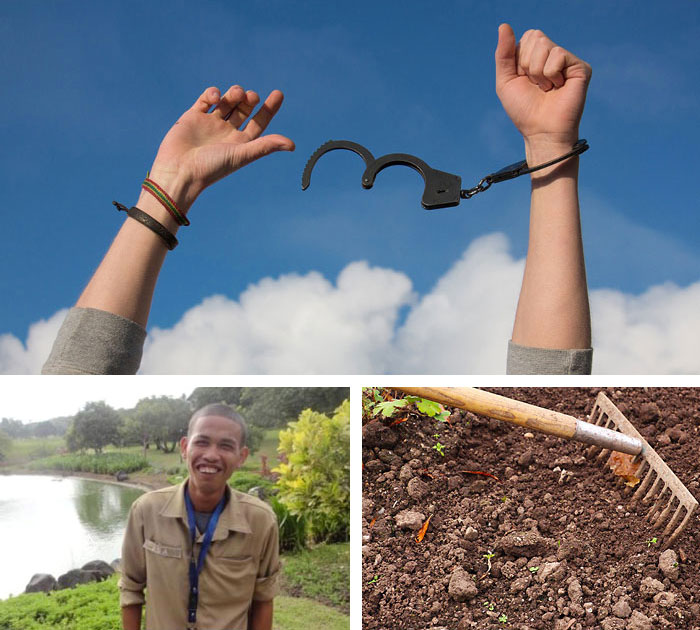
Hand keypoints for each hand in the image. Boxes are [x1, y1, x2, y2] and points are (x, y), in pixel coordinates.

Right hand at [148, 86, 294, 210]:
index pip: (259, 123)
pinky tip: (216, 97)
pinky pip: (206, 99)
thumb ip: (266, 147)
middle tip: (252, 97)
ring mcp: (210, 124)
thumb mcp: (242, 155)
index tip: (278, 93)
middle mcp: (227, 133)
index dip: (270, 109)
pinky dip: (213, 93)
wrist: (180, 171)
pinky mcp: (193, 117)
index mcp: (241, 143)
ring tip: (237, 94)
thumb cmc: (212, 168)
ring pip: (227, 102)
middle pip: (243, 109)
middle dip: (250, 99)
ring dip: (234, 94)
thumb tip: (292, 145)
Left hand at [495, 24, 590, 155]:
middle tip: (536, 85)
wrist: (540, 131)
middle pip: (535, 37)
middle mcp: (553, 55)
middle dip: (527, 64)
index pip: (526, 37)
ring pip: (544, 45)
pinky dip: (550, 74)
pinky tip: (557, 87)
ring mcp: (567, 61)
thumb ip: (503, 54)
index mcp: (536, 56)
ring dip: (538, 72)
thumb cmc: (524, 110)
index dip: (519, 60)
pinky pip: (557, 55)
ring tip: (546, 88)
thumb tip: (504, 25)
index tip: (524, 80)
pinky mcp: (580, 67)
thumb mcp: (506, 81)